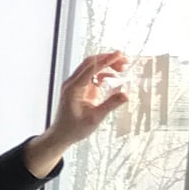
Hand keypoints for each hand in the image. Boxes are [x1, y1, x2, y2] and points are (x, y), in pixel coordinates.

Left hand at [27, 50, 131, 172]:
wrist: (61, 135)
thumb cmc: (74, 128)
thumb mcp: (94, 118)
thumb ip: (110, 105)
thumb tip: (126, 94)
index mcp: (73, 88)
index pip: (91, 68)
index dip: (106, 60)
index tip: (120, 54)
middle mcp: (72, 83)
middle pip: (90, 63)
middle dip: (108, 59)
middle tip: (126, 61)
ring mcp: (75, 85)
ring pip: (91, 67)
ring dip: (106, 65)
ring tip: (123, 67)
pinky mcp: (80, 88)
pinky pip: (92, 75)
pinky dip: (104, 73)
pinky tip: (115, 77)